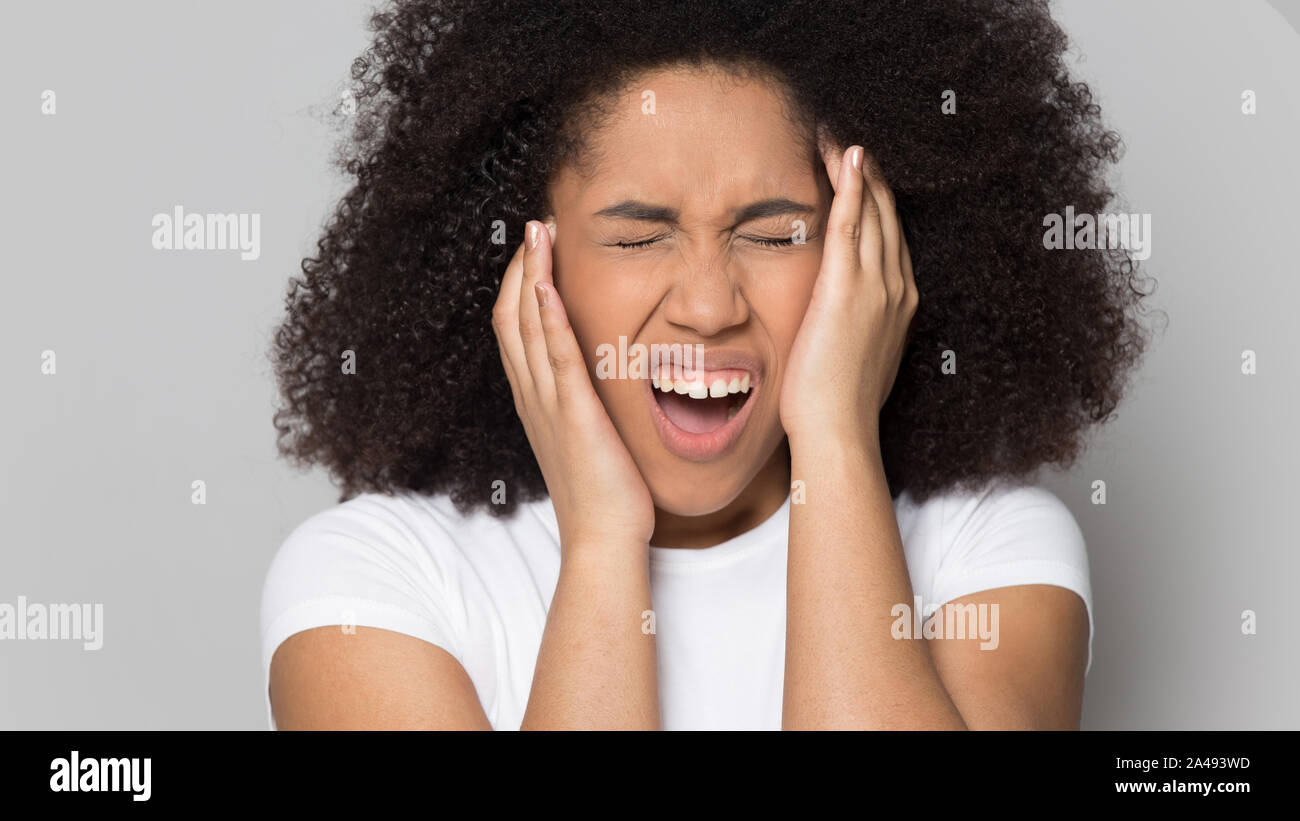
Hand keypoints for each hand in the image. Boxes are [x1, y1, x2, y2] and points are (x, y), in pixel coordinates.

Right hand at [492, 219, 655, 548]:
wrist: (604, 537)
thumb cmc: (605, 492)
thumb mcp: (589, 434)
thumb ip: (586, 401)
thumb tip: (603, 375)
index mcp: (537, 398)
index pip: (517, 326)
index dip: (524, 282)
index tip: (541, 246)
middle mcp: (533, 395)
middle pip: (510, 315)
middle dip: (522, 265)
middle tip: (537, 222)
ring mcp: (548, 403)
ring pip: (526, 325)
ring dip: (531, 273)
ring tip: (539, 230)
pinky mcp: (572, 413)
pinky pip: (554, 356)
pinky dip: (546, 316)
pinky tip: (548, 282)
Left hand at [779, 137, 916, 445]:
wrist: (839, 430)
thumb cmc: (838, 405)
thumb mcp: (856, 357)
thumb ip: (855, 328)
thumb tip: (839, 322)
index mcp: (900, 303)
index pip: (889, 237)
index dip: (876, 200)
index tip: (859, 171)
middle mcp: (896, 287)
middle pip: (886, 215)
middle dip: (869, 174)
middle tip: (847, 137)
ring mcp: (876, 286)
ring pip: (871, 211)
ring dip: (856, 169)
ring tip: (838, 134)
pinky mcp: (847, 288)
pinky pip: (851, 224)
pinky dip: (850, 186)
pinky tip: (845, 155)